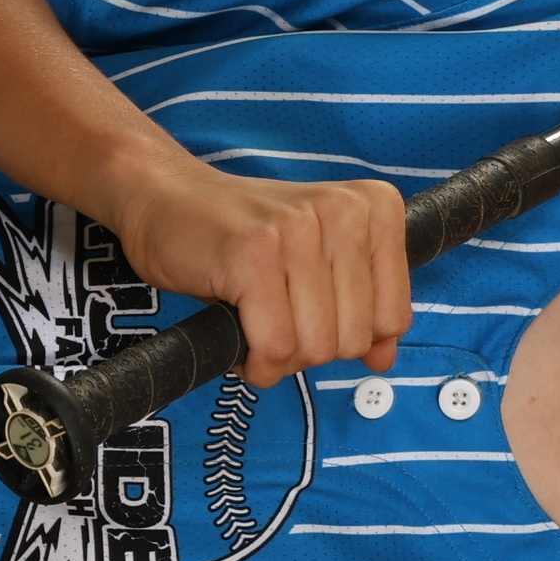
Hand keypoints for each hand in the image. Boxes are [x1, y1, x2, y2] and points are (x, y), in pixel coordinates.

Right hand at [96, 159, 410, 385]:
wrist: (165, 198)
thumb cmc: (244, 235)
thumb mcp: (317, 264)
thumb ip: (361, 309)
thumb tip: (384, 359)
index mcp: (374, 207)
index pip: (394, 317)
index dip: (348, 335)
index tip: (312, 312)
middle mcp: (343, 210)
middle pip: (352, 339)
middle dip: (309, 349)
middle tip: (275, 318)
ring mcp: (297, 229)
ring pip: (313, 347)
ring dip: (277, 357)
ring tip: (254, 321)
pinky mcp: (252, 255)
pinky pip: (273, 347)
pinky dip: (255, 362)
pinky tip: (239, 334)